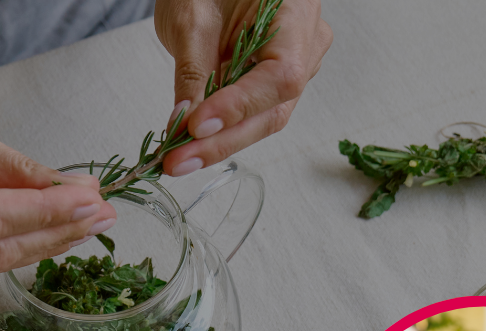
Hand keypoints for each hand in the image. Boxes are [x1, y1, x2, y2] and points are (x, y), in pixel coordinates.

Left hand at [153, 0, 331, 175]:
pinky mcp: (275, 78)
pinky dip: (223, 130)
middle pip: (274, 108)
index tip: (196, 126)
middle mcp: (307, 41)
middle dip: (223, 140)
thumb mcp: (190, 17)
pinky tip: (191, 145)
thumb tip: (183, 125)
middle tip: (178, 161)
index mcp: (296, 11)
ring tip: (179, 158)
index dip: (238, 107)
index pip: (280, 76)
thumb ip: (192, 72)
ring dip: (221, 142)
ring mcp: (298, 61)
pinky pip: (255, 112)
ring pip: (265, 117)